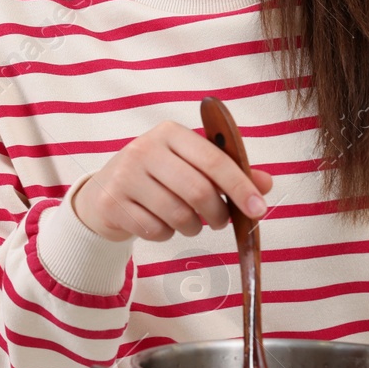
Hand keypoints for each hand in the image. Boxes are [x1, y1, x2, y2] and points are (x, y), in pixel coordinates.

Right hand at [73, 121, 272, 242]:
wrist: (103, 193)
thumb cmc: (156, 177)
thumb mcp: (189, 166)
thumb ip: (227, 173)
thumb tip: (265, 184)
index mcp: (169, 133)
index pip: (214, 159)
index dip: (240, 186)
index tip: (259, 208)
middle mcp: (144, 149)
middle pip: (198, 190)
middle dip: (218, 214)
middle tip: (221, 221)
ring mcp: (125, 176)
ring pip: (178, 215)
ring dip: (193, 227)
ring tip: (188, 222)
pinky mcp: (113, 203)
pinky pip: (156, 230)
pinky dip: (166, 234)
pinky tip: (159, 223)